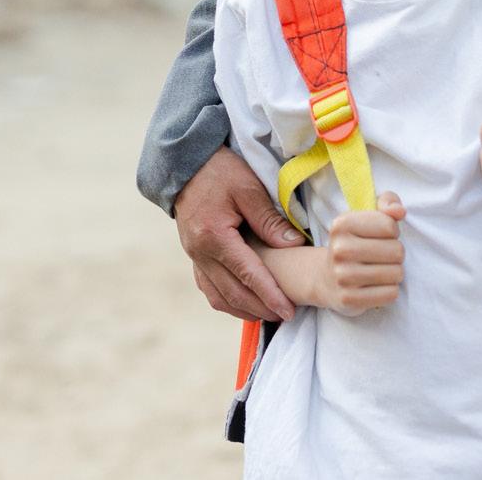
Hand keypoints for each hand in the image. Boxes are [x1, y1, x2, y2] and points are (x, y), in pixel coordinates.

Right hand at [174, 146, 304, 321]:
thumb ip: (269, 220)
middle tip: (286, 316)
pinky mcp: (194, 256)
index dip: (270, 295)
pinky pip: (210, 288)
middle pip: (233, 292)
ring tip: (269, 314)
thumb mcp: (249, 188)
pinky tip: (245, 301)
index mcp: (214, 236)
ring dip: (244, 309)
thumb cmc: (221, 172)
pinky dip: (228, 300)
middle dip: (260, 308)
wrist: (186, 165)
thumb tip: (294, 245)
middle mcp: (200, 253)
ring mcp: (194, 257)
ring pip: (218, 296)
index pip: (248, 274)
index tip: (288, 310)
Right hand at [320, 193, 406, 315]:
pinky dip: (390, 290)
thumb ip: (388, 202)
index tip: (381, 236)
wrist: (326, 279)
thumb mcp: (368, 215)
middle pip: (397, 251)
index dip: (392, 231)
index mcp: (342, 224)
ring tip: (381, 271)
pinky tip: (377, 287)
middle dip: (396, 253)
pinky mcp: (349, 299)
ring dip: (395, 273)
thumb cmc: (355, 242)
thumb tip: (400, 211)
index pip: (389, 225)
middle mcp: (339, 249)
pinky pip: (391, 294)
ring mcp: (342, 277)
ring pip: (396, 273)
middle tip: (383, 256)